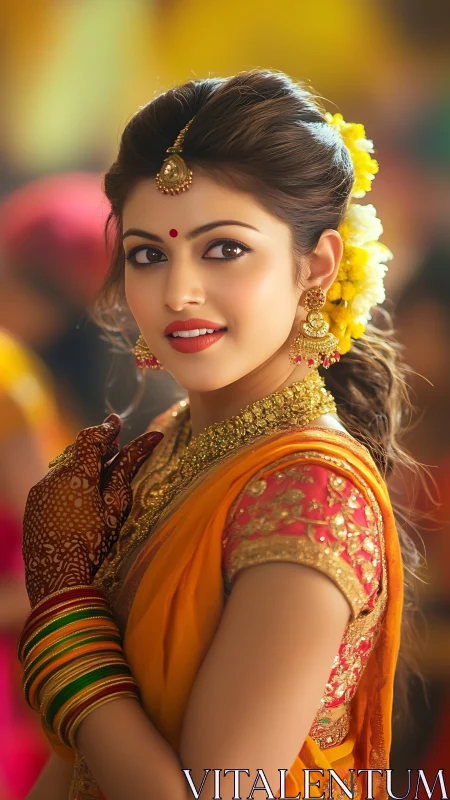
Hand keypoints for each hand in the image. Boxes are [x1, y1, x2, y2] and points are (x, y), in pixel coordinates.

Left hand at [23, 414, 163, 607]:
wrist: (58, 578)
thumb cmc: (92, 542)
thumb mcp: (115, 507)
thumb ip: (125, 471)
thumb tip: (144, 443)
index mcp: (77, 473)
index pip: (91, 438)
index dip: (106, 429)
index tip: (117, 422)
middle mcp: (54, 475)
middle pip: (79, 452)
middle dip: (98, 449)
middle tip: (115, 446)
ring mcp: (40, 490)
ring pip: (65, 469)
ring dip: (83, 468)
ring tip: (100, 476)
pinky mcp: (33, 504)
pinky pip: (54, 485)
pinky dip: (69, 483)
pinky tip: (81, 499)